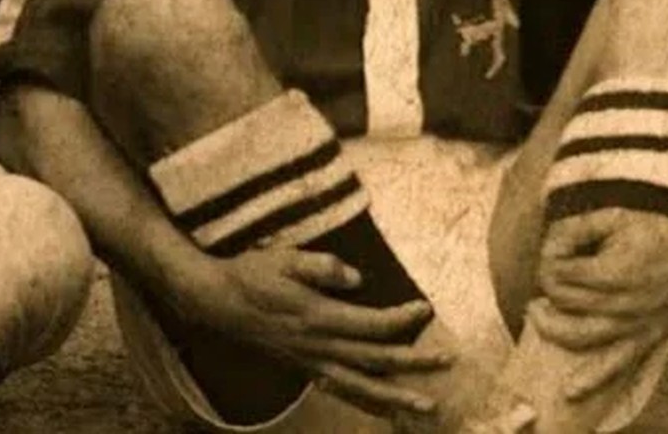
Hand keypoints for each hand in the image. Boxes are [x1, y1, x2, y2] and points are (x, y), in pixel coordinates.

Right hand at [187, 247, 454, 417]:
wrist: (218, 302)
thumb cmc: (254, 274)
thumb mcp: (286, 259)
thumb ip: (323, 267)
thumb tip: (356, 278)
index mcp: (320, 318)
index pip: (372, 325)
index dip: (403, 320)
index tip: (426, 309)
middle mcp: (320, 347)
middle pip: (376, 361)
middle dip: (415, 364)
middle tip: (449, 362)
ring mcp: (312, 363)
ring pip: (362, 388)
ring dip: (397, 399)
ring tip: (428, 407)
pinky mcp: (305, 369)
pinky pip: (341, 391)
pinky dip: (366, 402)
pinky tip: (382, 407)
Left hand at [534, 209, 667, 400]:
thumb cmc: (657, 234)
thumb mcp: (615, 217)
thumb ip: (578, 227)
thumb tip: (549, 242)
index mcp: (611, 272)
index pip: (560, 273)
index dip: (548, 259)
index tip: (552, 250)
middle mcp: (620, 304)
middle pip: (564, 301)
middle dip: (546, 287)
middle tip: (546, 275)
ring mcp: (634, 327)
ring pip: (580, 336)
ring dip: (551, 328)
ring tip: (537, 314)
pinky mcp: (647, 340)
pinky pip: (617, 366)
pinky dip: (593, 380)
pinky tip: (572, 392)